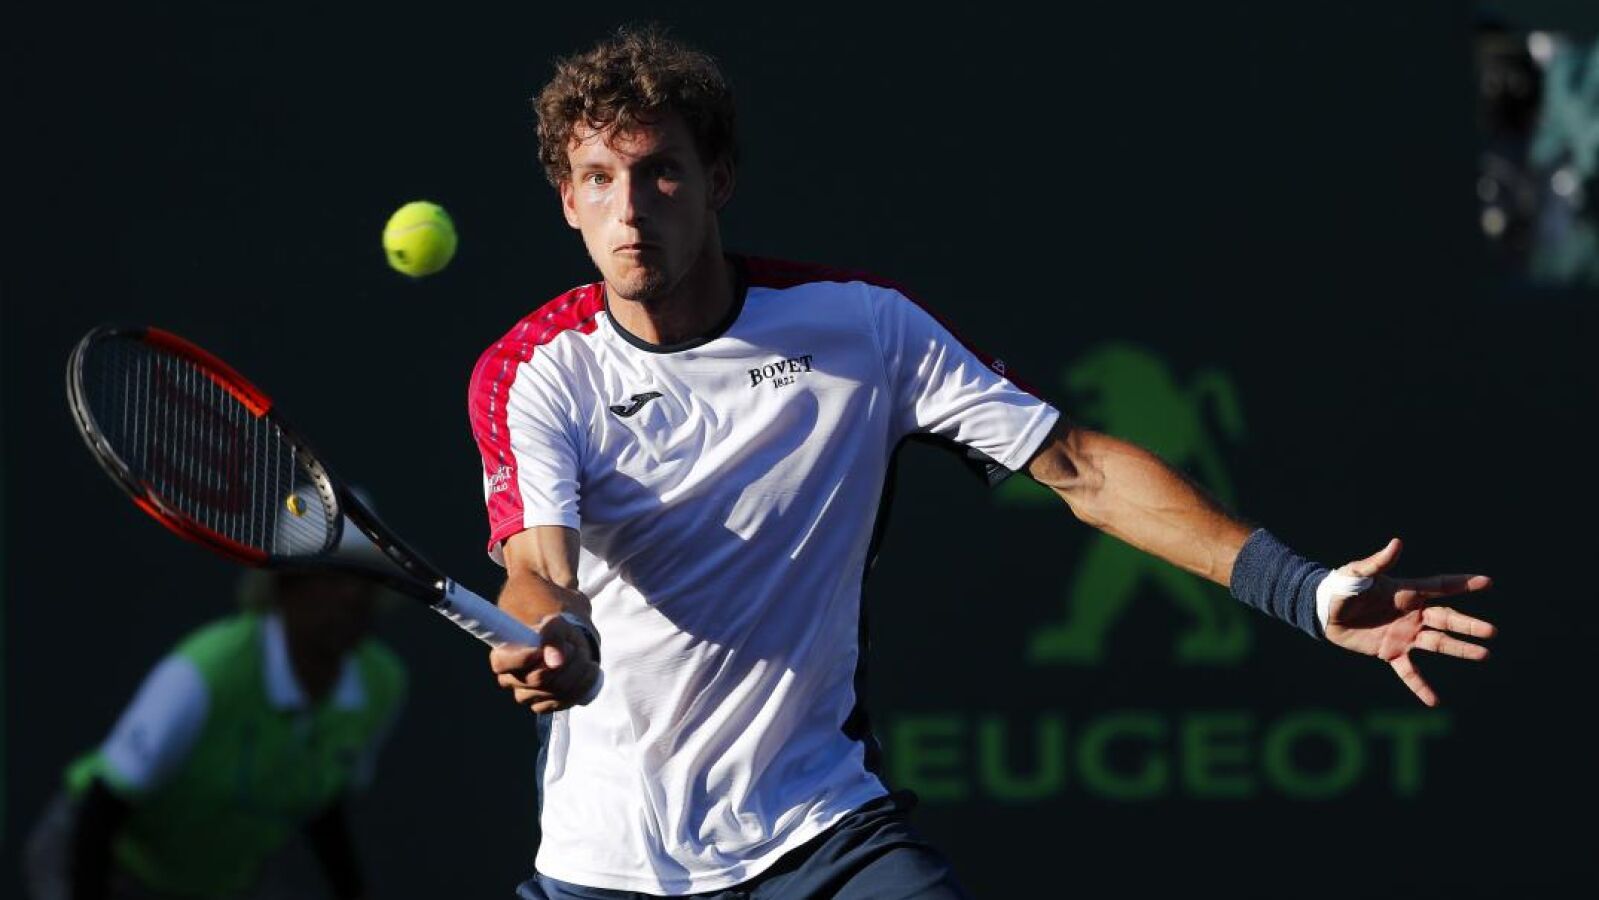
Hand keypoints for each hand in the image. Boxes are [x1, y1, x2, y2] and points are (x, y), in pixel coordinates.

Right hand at [488, 615, 599, 713]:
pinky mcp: (543, 707)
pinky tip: (588, 673)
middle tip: (574, 648)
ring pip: (556, 691)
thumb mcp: (555, 625)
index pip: (503, 663)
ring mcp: (525, 696)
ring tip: (583, 657)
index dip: (522, 659)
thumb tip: (555, 661)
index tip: (540, 650)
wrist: (567, 649)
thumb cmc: (554, 635)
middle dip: (565, 661)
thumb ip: (553, 635)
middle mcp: (510, 680)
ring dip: (578, 671)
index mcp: (503, 657)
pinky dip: (582, 686)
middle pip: (539, 679)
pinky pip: (563, 702)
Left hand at [1322, 538, 1494, 706]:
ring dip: (1460, 649)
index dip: (1464, 584)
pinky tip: (1435, 701)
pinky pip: (1409, 672)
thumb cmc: (1342, 587)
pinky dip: (1420, 686)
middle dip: (1469, 626)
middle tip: (1492, 632)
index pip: (1442, 587)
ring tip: (1485, 654)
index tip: (1488, 582)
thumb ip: (1378, 562)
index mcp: (1408, 592)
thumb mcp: (1358, 573)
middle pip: (1447, 619)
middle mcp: (1412, 614)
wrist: (1322, 611)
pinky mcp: (1390, 652)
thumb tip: (1397, 543)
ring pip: (1438, 643)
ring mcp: (1404, 634)